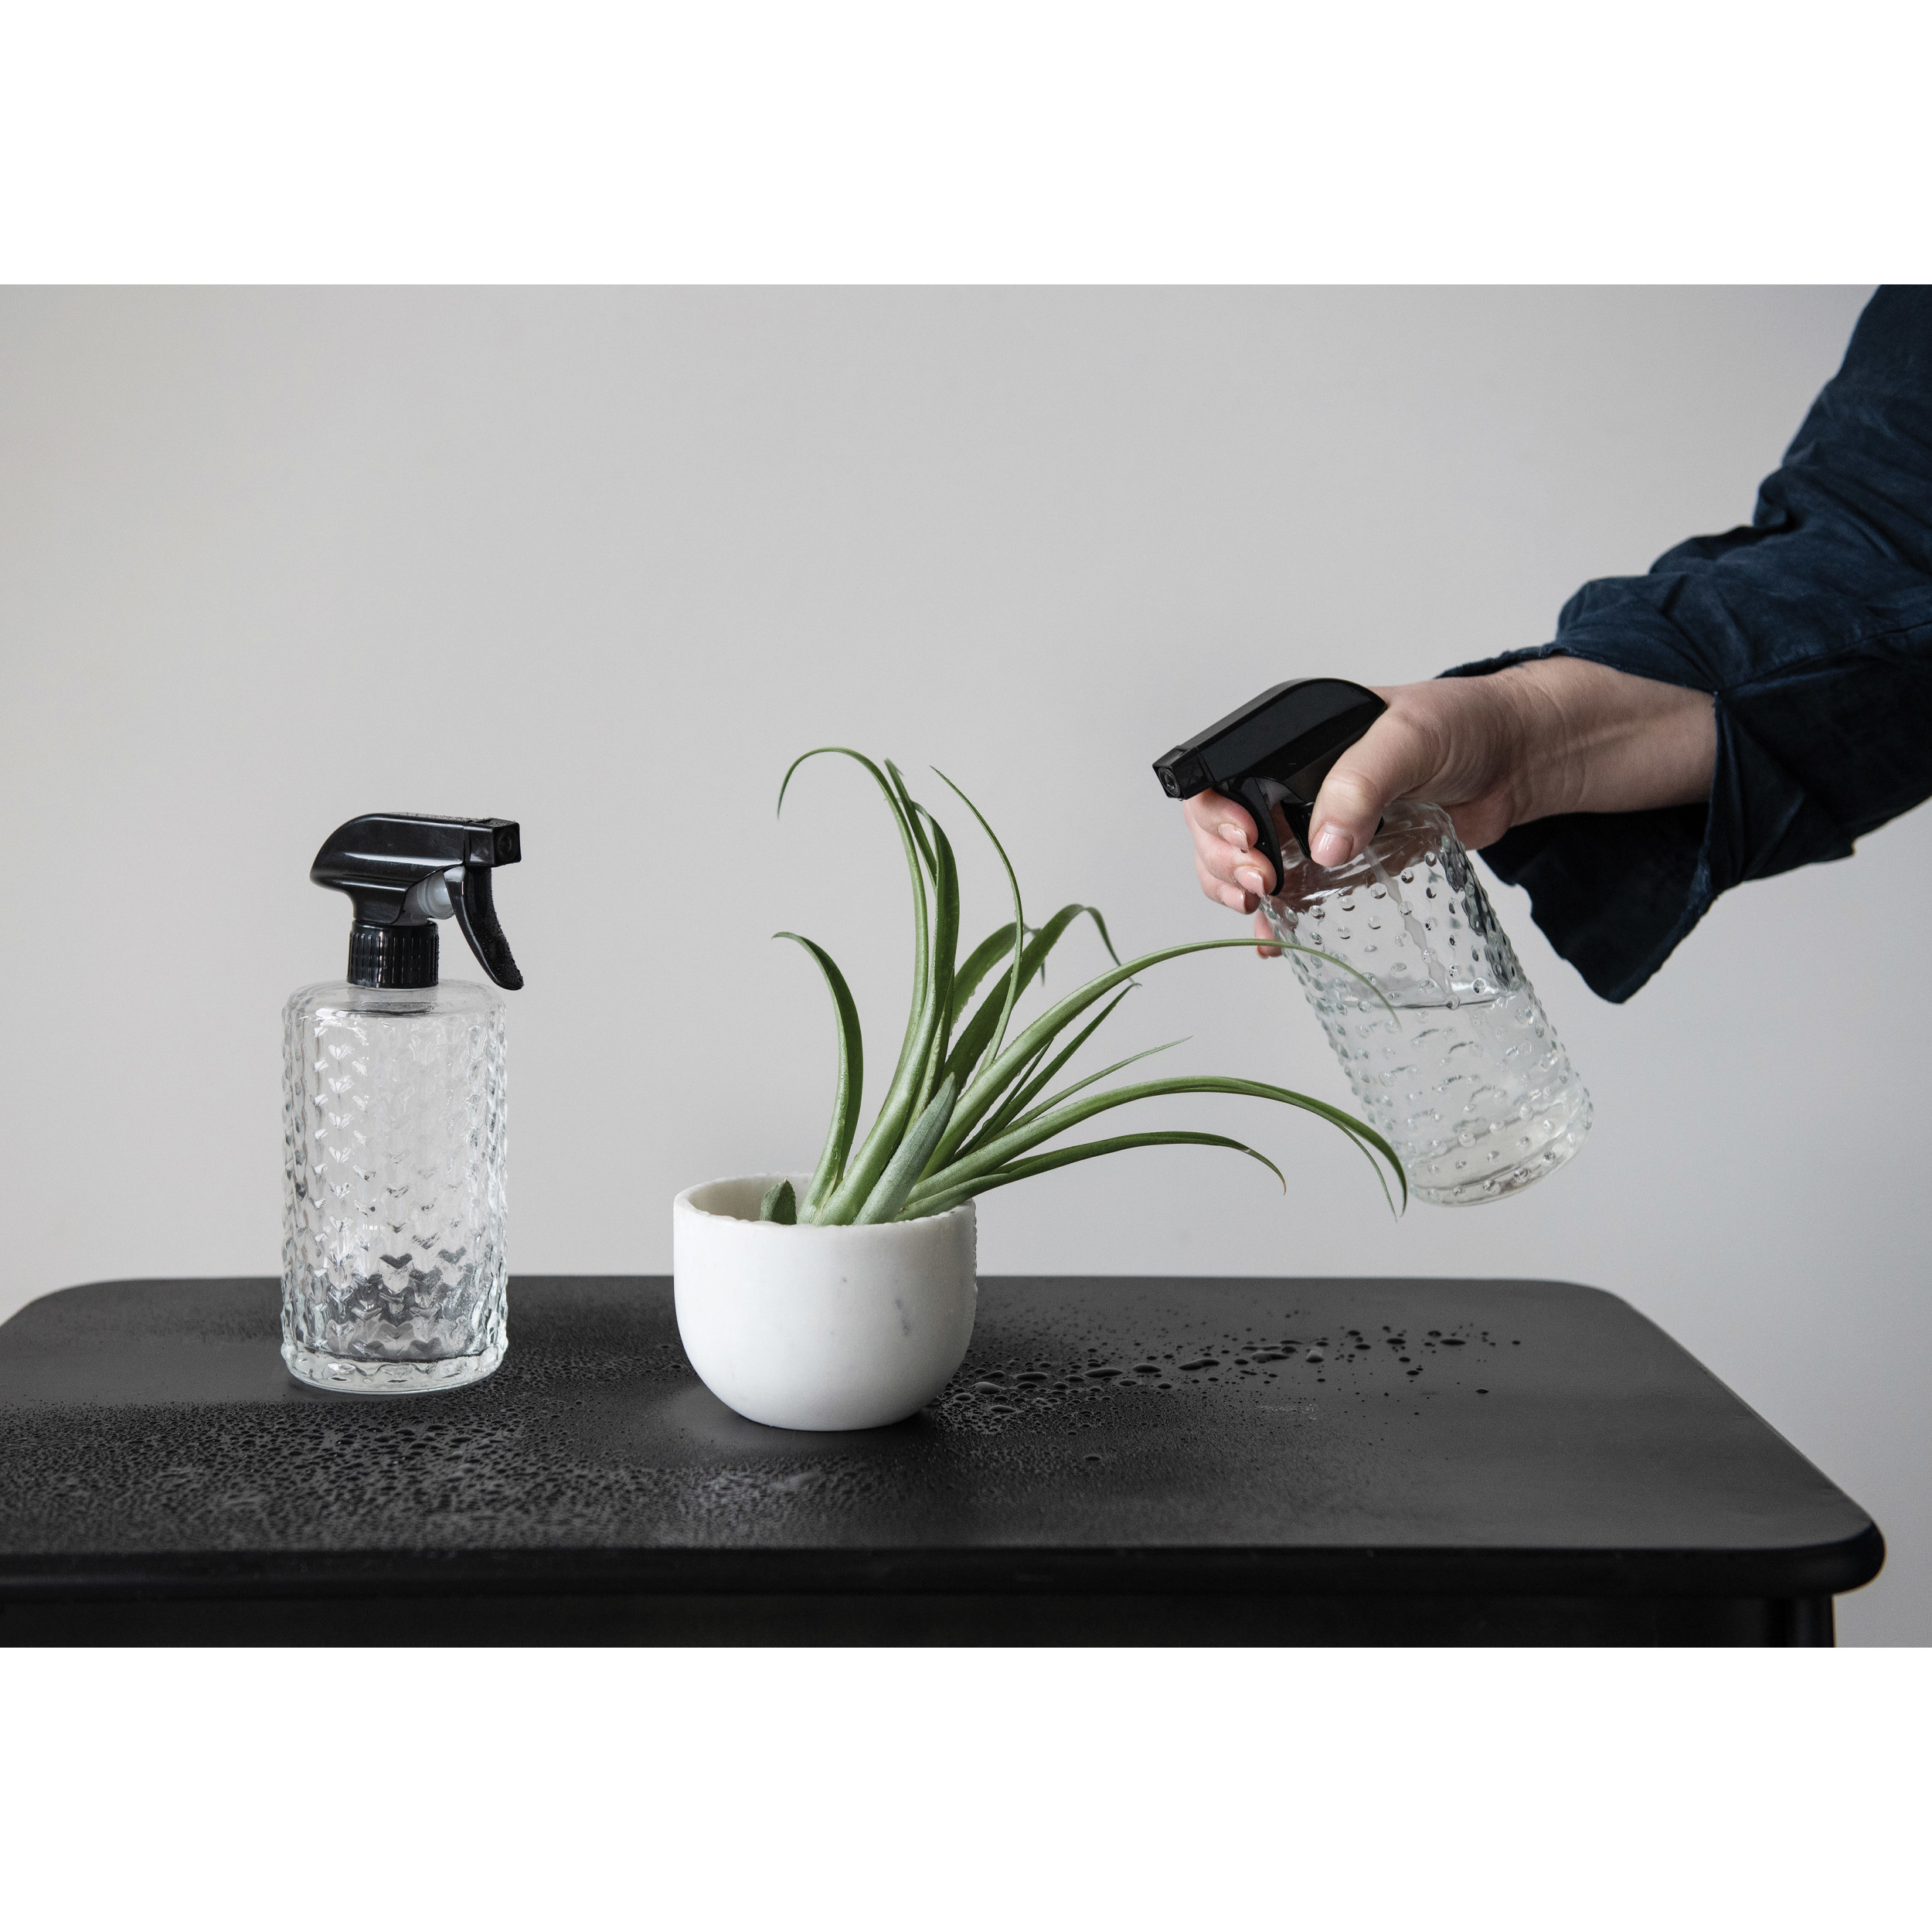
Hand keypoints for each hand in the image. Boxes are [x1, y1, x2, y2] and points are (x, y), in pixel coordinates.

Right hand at [1181, 656, 1716, 954]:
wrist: (1521, 760)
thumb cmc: (1468, 725)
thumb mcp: (1411, 738)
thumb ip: (1364, 782)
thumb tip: (1323, 846)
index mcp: (1292, 740)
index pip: (1220, 778)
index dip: (1216, 816)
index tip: (1249, 845)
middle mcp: (1291, 783)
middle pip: (1220, 830)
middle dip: (1224, 864)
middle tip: (1260, 887)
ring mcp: (1315, 826)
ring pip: (1246, 867)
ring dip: (1241, 894)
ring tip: (1262, 911)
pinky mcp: (1345, 863)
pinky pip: (1296, 895)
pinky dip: (1280, 922)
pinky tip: (1278, 940)